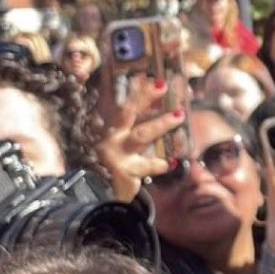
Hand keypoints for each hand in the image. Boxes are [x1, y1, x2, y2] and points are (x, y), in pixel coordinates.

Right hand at [94, 76, 186, 201]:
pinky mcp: (124, 173)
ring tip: (179, 114)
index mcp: (110, 129)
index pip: (123, 104)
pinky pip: (147, 166)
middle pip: (127, 112)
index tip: (150, 77)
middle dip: (144, 97)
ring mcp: (116, 155)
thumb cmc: (112, 167)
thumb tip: (159, 107)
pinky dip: (160, 164)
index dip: (137, 91)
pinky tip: (172, 162)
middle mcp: (110, 138)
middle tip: (163, 85)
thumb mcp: (119, 145)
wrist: (95, 197)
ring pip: (140, 136)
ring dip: (161, 123)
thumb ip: (133, 129)